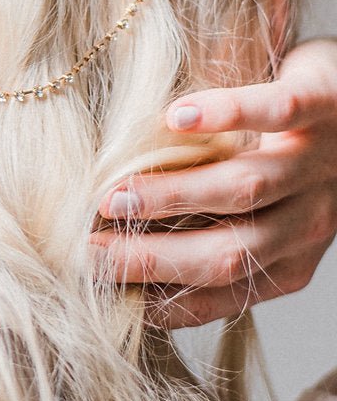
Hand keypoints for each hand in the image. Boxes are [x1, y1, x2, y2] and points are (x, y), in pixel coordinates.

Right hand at [89, 38, 336, 326]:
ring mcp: (318, 164)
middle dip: (150, 258)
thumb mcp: (256, 215)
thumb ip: (203, 236)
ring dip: (173, 195)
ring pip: (243, 190)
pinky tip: (175, 118)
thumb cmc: (290, 158)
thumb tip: (117, 264)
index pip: (216, 293)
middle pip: (225, 254)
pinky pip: (276, 112)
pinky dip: (225, 114)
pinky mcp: (325, 104)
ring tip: (115, 196)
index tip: (93, 285)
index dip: (154, 296)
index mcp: (289, 261)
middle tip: (87, 251)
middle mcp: (307, 223)